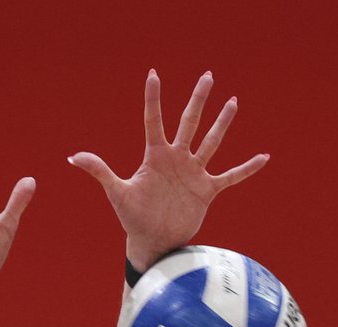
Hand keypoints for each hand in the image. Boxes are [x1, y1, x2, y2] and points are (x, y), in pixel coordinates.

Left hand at [68, 69, 268, 269]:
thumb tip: (74, 157)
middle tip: (208, 76)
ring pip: (211, 142)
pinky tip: (263, 157)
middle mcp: (177, 159)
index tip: (153, 74)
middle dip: (198, 100)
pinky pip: (231, 176)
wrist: (154, 242)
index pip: (154, 121)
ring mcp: (193, 172)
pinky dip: (247, 168)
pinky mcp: (207, 190)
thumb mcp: (117, 194)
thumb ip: (100, 172)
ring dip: (222, 123)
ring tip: (232, 102)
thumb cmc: (133, 218)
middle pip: (189, 122)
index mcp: (155, 156)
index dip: (153, 98)